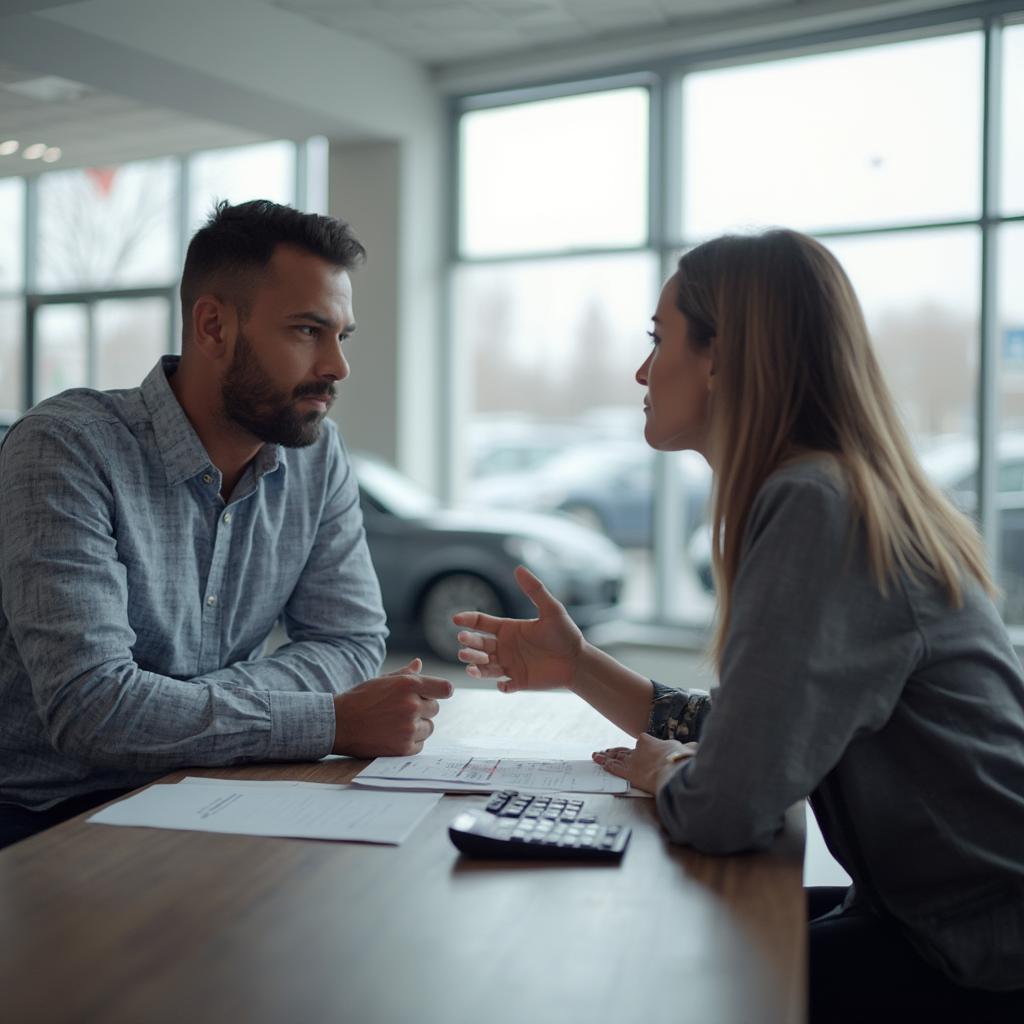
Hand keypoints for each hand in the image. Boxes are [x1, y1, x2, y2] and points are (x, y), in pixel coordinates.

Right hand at [332, 658, 452, 756]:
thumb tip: (419, 663)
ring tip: (395, 723)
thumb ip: (405, 674)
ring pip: (429, 727)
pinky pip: (420, 744)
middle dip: (423, 709)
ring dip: (418, 726)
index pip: (445, 688)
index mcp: (408, 684)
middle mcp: (412, 705)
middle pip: (435, 709)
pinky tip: (393, 735)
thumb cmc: (360, 698)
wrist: (338, 724)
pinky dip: (411, 742)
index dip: (442, 691)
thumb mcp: (382, 680)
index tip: (436, 694)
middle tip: (401, 710)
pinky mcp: (403, 748)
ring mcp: (408, 728)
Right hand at [452, 565, 583, 693]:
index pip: (481, 623)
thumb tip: (518, 568)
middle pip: (478, 645)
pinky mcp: (519, 681)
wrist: (578, 660)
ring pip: (485, 666)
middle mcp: (505, 646)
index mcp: (508, 628)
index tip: (456, 620)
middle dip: (468, 645)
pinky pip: (505, 686)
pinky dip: (501, 686)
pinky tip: (503, 684)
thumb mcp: (551, 609)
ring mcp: (510, 664)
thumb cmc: (565, 633)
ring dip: (476, 666)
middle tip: (463, 643)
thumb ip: (535, 590)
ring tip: (470, 666)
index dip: (468, 620)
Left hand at [592, 735, 697, 793]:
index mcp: (651, 741)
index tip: (639, 748)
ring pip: (616, 757)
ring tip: (597, 755)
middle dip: (616, 750)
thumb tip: (695, 748)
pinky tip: (600, 763)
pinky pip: (613, 768)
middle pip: (625, 749)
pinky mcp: (628, 773)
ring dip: (606, 757)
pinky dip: (606, 765)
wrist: (674, 771)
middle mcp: (639, 749)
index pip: (643, 741)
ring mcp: (632, 761)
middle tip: (608, 751)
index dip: (641, 746)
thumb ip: (689, 748)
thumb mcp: (689, 749)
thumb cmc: (682, 760)